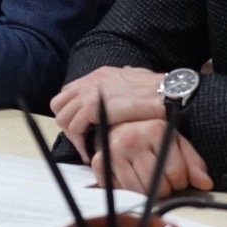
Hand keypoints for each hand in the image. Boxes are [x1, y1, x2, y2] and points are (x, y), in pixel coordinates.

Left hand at [50, 66, 167, 155]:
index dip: (73, 111)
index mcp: (100, 75)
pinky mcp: (93, 107)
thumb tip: (126, 74)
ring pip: (63, 117)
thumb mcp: (138, 77)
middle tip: (81, 138)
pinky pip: (74, 128)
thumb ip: (126, 78)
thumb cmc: (159, 89)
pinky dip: (79, 143)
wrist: (167, 93)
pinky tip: (90, 152)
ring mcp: (90, 93)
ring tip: (86, 149)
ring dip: (73, 136)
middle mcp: (91, 82)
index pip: (70, 92)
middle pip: (59, 103)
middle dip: (67, 122)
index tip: (83, 128)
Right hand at [100, 116, 212, 195]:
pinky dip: (129, 192)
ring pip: (140, 193)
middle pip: (158, 187)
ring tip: (147, 180)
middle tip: (161, 178)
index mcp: (155, 130)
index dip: (180, 181)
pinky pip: (120, 192)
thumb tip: (205, 184)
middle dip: (164, 188)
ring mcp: (114, 152)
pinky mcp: (99, 163)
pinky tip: (131, 180)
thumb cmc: (150, 137)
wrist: (117, 126)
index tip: (176, 176)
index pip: (177, 174)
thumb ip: (193, 163)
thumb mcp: (175, 143)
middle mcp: (132, 139)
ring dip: (147, 193)